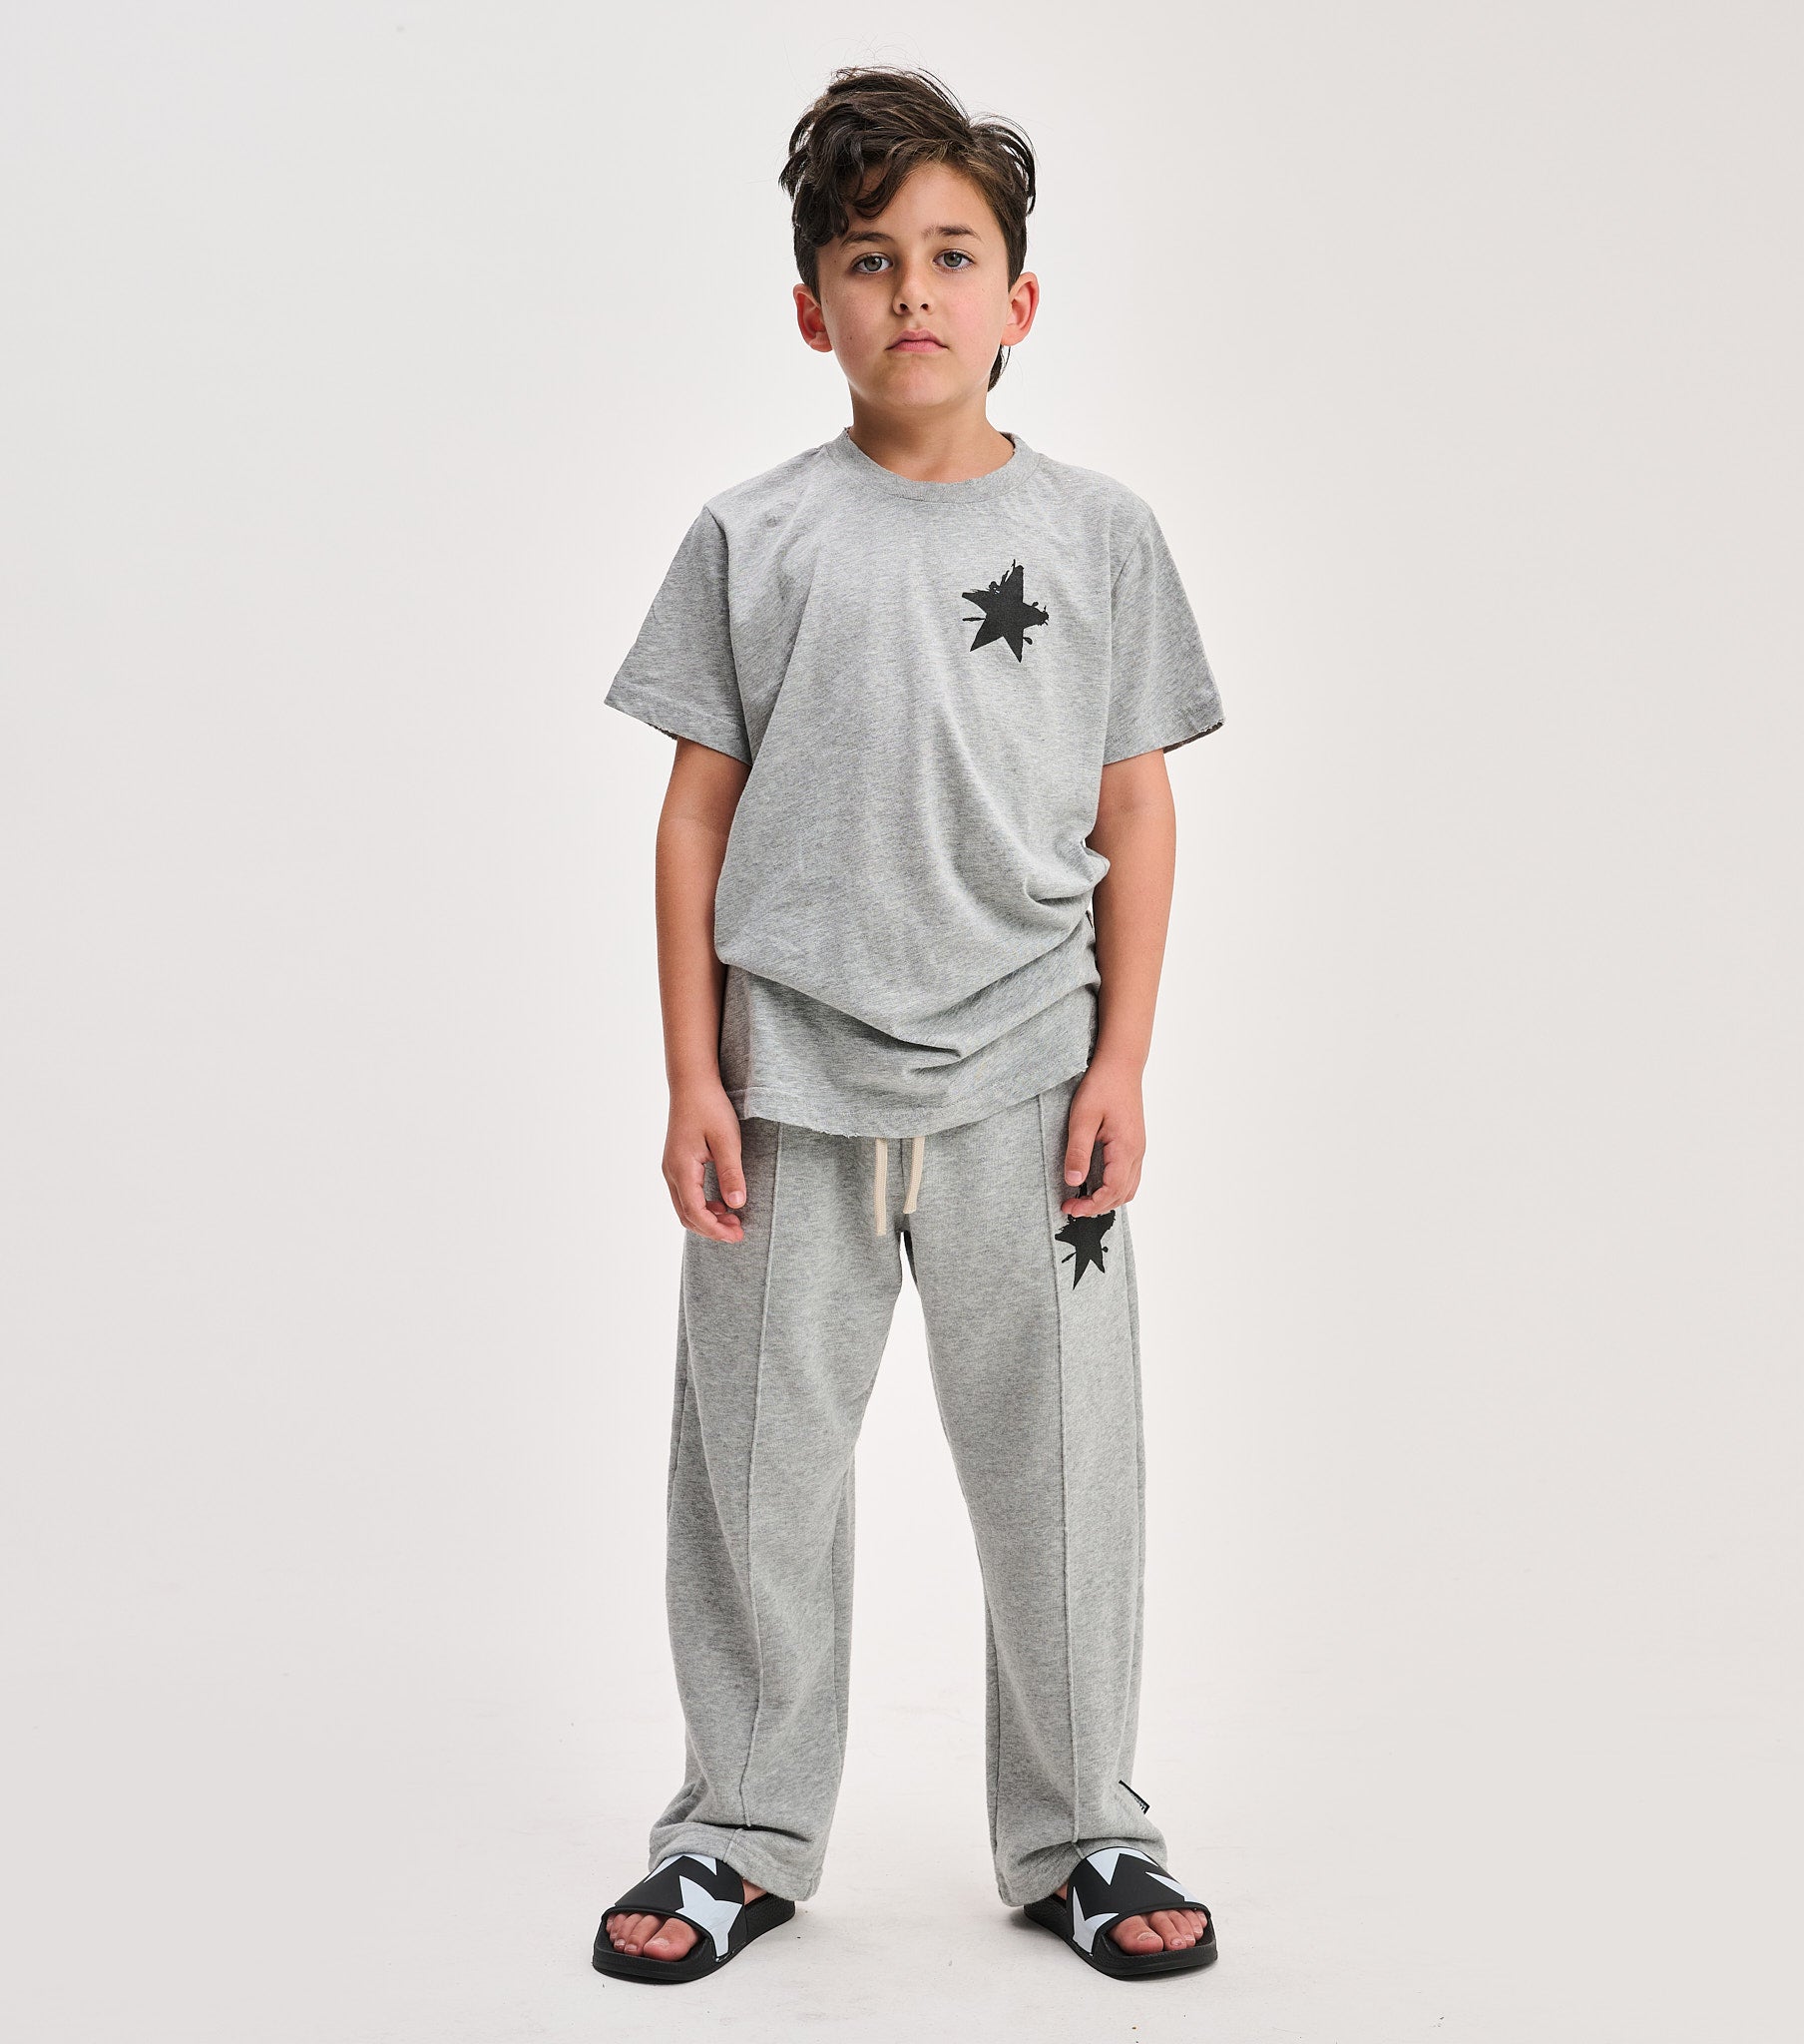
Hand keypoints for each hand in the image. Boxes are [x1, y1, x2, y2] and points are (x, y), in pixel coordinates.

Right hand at [663, 1077, 747, 1241]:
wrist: (692, 1083)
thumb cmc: (710, 1107)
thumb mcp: (727, 1140)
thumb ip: (731, 1173)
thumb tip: (737, 1205)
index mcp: (681, 1168)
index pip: (695, 1212)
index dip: (716, 1229)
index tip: (738, 1235)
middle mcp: (671, 1171)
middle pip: (686, 1215)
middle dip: (711, 1229)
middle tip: (738, 1232)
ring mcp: (671, 1168)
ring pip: (684, 1206)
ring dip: (706, 1218)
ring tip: (733, 1220)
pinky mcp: (676, 1163)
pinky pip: (685, 1194)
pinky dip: (702, 1206)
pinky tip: (722, 1203)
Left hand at [1060, 1056, 1145, 1215]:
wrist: (1121, 1064)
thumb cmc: (1102, 1086)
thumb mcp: (1082, 1118)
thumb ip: (1078, 1152)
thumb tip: (1073, 1182)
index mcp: (1125, 1149)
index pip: (1112, 1191)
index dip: (1090, 1205)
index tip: (1069, 1208)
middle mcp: (1137, 1153)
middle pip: (1122, 1195)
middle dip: (1097, 1207)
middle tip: (1070, 1208)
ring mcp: (1138, 1148)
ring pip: (1128, 1188)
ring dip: (1107, 1199)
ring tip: (1082, 1200)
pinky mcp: (1134, 1143)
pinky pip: (1129, 1175)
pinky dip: (1113, 1187)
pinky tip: (1095, 1183)